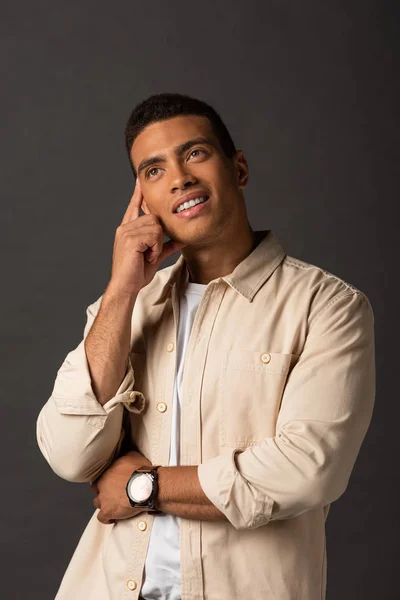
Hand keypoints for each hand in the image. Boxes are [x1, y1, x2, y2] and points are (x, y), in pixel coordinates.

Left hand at [90, 450, 152, 524]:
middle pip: (96, 488)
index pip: (100, 475)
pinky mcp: (107, 511)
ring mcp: (103, 498)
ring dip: (104, 503)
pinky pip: (102, 517)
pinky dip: (107, 518)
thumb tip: (124, 449)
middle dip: (103, 490)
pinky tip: (113, 518)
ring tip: (114, 504)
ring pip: (97, 502)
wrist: (145, 486)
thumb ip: (124, 454)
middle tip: (112, 492)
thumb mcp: (133, 455)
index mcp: (107, 471)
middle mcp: (102, 484)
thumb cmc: (141, 471)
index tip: (112, 481)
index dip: (106, 479)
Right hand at [107, 178, 188, 297]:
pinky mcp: (130, 239)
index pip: (134, 206)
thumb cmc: (137, 273)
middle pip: (154, 218)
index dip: (138, 194)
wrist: (126, 287)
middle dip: (158, 236)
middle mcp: (125, 227)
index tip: (140, 181)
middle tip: (150, 253)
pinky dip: (155, 249)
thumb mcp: (155, 256)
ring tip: (147, 256)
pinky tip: (146, 257)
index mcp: (128, 229)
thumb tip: (182, 239)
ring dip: (157, 244)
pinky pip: (154, 236)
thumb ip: (167, 246)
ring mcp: (126, 232)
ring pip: (156, 227)